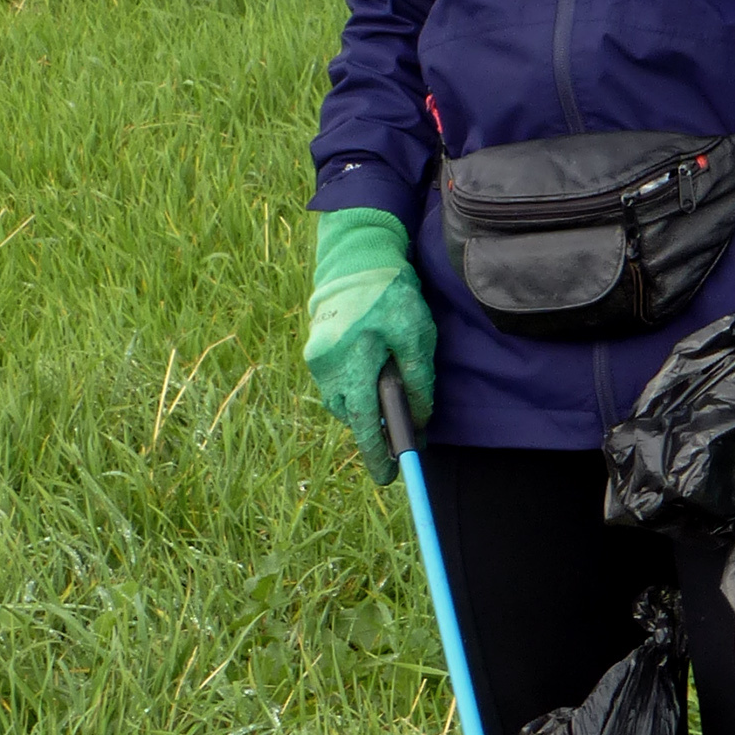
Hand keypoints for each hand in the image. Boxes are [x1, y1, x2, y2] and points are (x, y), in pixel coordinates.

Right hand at [304, 209, 436, 483]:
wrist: (355, 256)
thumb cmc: (391, 293)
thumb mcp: (415, 333)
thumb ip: (418, 379)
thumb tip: (419, 419)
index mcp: (353, 363)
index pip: (364, 422)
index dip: (377, 453)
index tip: (389, 477)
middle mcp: (327, 366)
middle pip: (351, 417)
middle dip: (374, 430)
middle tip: (399, 439)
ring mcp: (317, 359)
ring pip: (341, 402)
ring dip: (364, 408)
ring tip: (388, 401)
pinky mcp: (315, 351)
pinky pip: (335, 384)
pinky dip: (354, 388)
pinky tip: (371, 377)